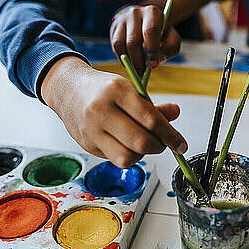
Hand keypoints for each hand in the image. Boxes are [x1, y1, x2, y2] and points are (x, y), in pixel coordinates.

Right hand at [42, 57, 187, 167]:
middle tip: (164, 144)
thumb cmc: (103, 89)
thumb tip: (176, 113)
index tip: (181, 144)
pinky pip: (115, 159)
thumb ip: (153, 106)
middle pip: (140, 142)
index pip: (151, 120)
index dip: (170, 135)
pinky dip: (128, 155)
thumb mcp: (129, 89)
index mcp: (117, 91)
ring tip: (144, 144)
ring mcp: (92, 130)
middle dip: (159, 147)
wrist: (67, 90)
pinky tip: (129, 145)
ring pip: (127, 157)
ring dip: (143, 155)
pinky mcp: (87, 145)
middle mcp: (101, 110)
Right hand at [110, 5, 181, 75]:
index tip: (152, 66)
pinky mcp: (114, 29)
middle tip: (143, 74)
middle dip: (138, 60)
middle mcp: (135, 13)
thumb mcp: (172, 38)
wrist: (146, 20)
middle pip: (133, 40)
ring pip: (121, 44)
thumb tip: (157, 61)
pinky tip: (131, 63)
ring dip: (129, 61)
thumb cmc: (162, 32)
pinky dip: (122, 59)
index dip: (151, 51)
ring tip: (137, 71)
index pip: (150, 31)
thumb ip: (170, 49)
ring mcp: (122, 20)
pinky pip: (115, 47)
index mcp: (152, 12)